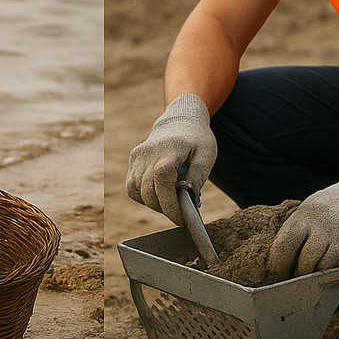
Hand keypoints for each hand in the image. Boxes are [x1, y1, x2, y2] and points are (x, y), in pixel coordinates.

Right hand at [126, 93, 216, 224]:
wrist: (180, 120)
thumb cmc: (197, 139)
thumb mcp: (207, 154)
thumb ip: (198, 176)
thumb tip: (189, 202)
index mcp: (169, 149)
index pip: (162, 179)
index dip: (170, 203)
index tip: (182, 218)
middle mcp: (148, 153)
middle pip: (148, 190)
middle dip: (164, 208)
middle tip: (180, 214)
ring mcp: (137, 156)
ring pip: (136, 191)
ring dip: (153, 203)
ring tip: (170, 201)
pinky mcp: (133, 160)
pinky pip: (132, 186)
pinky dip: (143, 196)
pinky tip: (158, 193)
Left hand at [267, 165, 338, 278]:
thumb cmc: (333, 206)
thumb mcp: (311, 208)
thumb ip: (298, 229)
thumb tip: (279, 260)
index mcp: (305, 214)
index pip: (283, 245)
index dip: (278, 265)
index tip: (276, 275)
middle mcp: (322, 224)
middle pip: (304, 261)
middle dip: (299, 274)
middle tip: (297, 279)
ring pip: (323, 268)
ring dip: (318, 275)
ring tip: (316, 273)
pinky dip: (336, 272)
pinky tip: (335, 268)